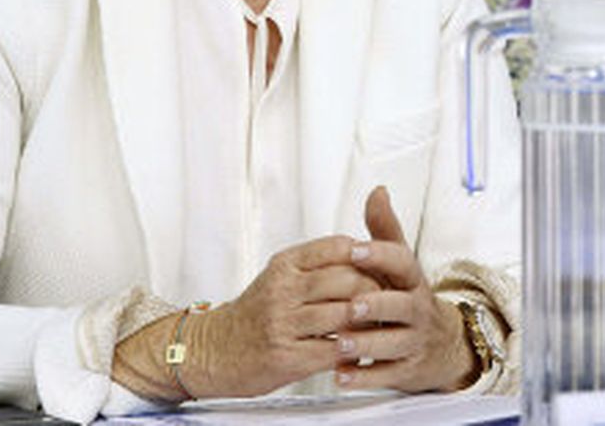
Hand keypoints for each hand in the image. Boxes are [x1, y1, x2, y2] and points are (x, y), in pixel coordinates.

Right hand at [177, 236, 386, 397]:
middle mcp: (282, 290)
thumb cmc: (257, 313)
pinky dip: (352, 350)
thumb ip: (318, 261)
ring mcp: (282, 324)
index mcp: (285, 264)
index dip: (368, 257)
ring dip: (368, 322)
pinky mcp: (285, 357)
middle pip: (347, 279)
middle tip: (392, 299)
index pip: (339, 247)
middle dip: (375, 290)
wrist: (212, 351)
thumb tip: (366, 248)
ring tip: (382, 324)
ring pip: (343, 314)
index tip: (383, 268)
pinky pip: (332, 350)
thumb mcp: (282, 275)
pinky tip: (360, 350)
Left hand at [334, 185, 478, 391]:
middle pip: (402, 305)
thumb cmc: (408, 298)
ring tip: (341, 343)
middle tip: (351, 305)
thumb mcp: (400, 264)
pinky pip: (387, 374)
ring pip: (394, 343)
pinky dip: (364, 376)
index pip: (402, 262)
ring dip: (366, 344)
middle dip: (376, 305)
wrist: (441, 344)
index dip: (379, 255)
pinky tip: (342, 374)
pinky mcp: (406, 369)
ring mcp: (413, 341)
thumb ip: (384, 231)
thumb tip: (377, 192)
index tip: (354, 250)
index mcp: (412, 280)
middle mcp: (417, 309)